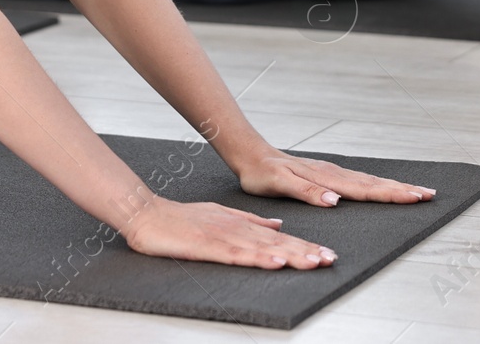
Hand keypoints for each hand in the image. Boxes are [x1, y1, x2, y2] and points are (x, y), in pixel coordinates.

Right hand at [123, 196, 337, 268]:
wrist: (149, 215)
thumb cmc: (181, 220)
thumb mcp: (221, 216)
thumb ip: (251, 221)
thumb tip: (278, 226)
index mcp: (242, 225)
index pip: (280, 239)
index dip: (304, 246)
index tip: (326, 254)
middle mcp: (238, 230)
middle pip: (279, 244)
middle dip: (306, 252)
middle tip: (330, 260)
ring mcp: (225, 237)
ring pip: (265, 249)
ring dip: (292, 256)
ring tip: (314, 262)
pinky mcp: (210, 247)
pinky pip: (239, 255)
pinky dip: (259, 259)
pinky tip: (276, 262)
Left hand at [236, 148, 435, 207]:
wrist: (250, 155)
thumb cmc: (262, 173)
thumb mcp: (279, 184)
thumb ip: (307, 192)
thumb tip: (335, 201)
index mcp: (326, 178)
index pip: (365, 188)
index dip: (392, 193)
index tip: (416, 196)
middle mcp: (333, 174)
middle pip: (374, 183)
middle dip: (402, 189)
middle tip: (429, 194)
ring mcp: (331, 173)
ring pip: (369, 180)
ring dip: (393, 186)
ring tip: (415, 190)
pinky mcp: (327, 174)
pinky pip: (358, 180)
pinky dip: (376, 184)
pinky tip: (382, 187)